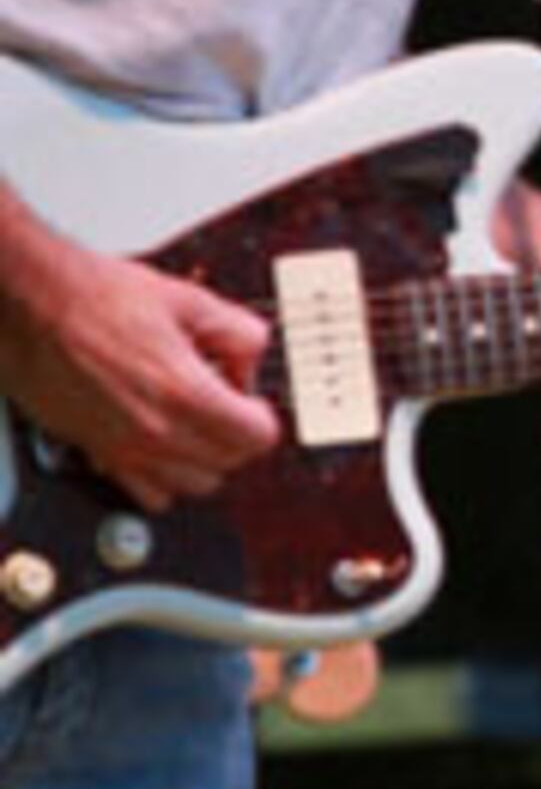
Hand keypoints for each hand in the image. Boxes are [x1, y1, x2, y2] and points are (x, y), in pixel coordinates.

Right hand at [0, 234, 280, 506]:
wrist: (31, 302)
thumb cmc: (96, 296)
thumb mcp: (190, 300)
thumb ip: (241, 333)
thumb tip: (250, 363)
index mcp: (184, 393)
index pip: (257, 438)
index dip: (260, 414)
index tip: (250, 398)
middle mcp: (153, 431)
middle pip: (228, 465)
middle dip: (234, 434)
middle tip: (221, 400)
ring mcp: (121, 447)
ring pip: (190, 486)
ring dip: (202, 458)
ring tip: (190, 418)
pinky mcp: (93, 450)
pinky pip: (144, 492)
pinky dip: (161, 476)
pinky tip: (157, 438)